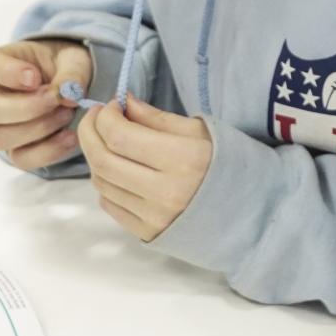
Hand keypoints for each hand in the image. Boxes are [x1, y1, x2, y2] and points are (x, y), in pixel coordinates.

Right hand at [0, 39, 92, 168]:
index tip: (35, 77)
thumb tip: (68, 94)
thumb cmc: (67, 68)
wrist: (75, 91)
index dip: (7, 73)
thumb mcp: (75, 60)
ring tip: (67, 114)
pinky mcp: (18, 149)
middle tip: (55, 100)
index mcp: (4, 64)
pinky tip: (70, 136)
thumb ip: (71, 72)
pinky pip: (21, 158)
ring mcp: (3, 126)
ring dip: (37, 128)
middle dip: (25, 108)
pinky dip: (47, 150)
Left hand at [75, 95, 213, 241]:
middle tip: (96, 118)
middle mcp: (164, 191)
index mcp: (182, 159)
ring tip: (107, 142)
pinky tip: (117, 168)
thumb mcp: (198, 131)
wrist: (245, 209)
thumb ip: (155, 117)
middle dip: (90, 133)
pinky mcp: (146, 233)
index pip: (120, 136)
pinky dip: (105, 181)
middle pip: (103, 160)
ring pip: (101, 182)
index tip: (112, 105)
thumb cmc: (225, 163)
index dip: (107, 117)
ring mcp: (153, 216)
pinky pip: (110, 204)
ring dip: (95, 156)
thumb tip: (123, 103)